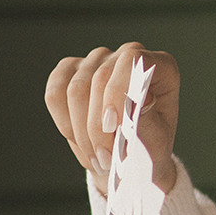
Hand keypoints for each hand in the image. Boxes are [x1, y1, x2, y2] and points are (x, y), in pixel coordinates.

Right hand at [44, 43, 180, 195]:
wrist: (132, 156)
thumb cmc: (150, 145)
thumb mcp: (157, 140)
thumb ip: (148, 121)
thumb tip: (139, 101)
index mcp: (161, 66)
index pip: (133, 61)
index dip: (118, 90)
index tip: (112, 126)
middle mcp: (128, 55)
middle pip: (100, 78)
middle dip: (98, 125)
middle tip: (105, 159)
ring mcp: (96, 60)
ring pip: (75, 90)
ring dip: (81, 131)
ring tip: (96, 158)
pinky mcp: (69, 71)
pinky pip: (55, 95)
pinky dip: (65, 123)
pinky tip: (80, 142)